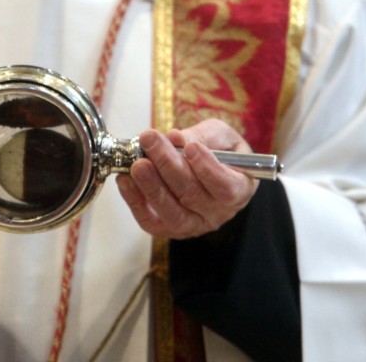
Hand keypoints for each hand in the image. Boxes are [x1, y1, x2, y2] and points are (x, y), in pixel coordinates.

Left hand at [115, 119, 257, 238]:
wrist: (210, 168)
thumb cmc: (220, 152)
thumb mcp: (220, 136)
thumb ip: (202, 136)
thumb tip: (175, 137)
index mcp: (239, 189)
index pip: (226, 187)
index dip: (208, 168)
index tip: (191, 147)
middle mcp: (218, 213)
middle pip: (192, 195)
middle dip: (168, 164)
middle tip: (150, 140)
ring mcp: (193, 224)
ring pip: (172, 212)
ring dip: (151, 186)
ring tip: (137, 163)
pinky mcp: (169, 228)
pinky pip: (151, 221)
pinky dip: (135, 202)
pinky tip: (125, 180)